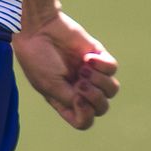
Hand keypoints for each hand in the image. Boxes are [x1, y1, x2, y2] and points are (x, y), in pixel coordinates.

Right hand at [13, 10, 117, 129]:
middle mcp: (78, 89)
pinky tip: (88, 57)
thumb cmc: (38, 58)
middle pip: (101, 108)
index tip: (76, 98)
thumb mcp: (50, 85)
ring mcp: (89, 74)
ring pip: (112, 90)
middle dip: (95, 97)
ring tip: (85, 68)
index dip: (85, 114)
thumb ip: (72, 101)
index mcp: (63, 100)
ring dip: (100, 81)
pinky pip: (112, 68)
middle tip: (81, 83)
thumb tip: (90, 104)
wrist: (39, 29)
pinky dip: (102, 65)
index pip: (83, 121)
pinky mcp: (98, 57)